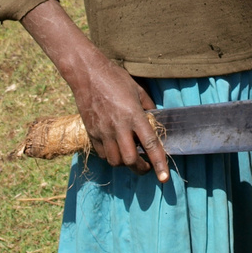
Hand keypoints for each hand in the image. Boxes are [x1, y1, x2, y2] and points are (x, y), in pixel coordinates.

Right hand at [21, 0, 169, 181]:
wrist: (87, 74)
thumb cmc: (115, 78)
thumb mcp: (137, 89)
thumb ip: (148, 105)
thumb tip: (155, 117)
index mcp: (134, 115)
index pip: (149, 144)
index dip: (159, 163)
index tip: (164, 178)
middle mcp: (119, 127)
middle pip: (131, 160)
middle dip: (141, 169)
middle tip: (147, 167)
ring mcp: (103, 132)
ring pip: (116, 161)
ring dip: (126, 164)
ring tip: (132, 157)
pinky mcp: (92, 133)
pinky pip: (103, 154)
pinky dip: (112, 156)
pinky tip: (116, 148)